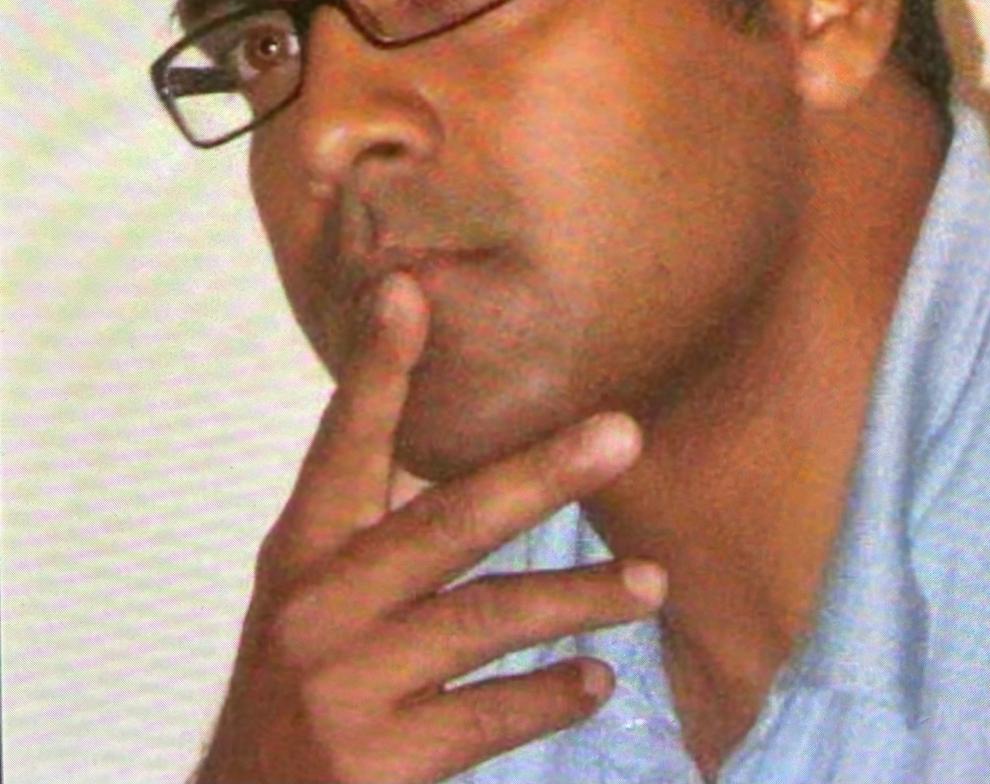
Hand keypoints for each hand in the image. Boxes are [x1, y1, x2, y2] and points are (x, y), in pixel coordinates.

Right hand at [193, 273, 664, 782]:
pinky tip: (598, 678)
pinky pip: (486, 718)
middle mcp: (317, 608)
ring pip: (484, 619)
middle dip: (541, 474)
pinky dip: (548, 695)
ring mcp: (345, 688)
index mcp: (301, 553)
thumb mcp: (318, 593)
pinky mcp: (377, 764)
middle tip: (624, 434)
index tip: (406, 289)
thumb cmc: (304, 677)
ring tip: (652, 582)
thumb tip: (470, 442)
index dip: (377, 370)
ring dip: (578, 595)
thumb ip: (380, 525)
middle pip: (446, 525)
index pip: (344, 445)